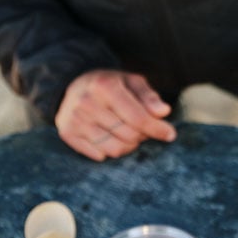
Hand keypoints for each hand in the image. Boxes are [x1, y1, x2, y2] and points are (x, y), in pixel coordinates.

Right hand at [55, 69, 176, 160]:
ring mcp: (75, 119)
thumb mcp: (131, 82)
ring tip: (128, 132)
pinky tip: (110, 136)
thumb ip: (149, 97)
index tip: (170, 134)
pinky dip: (110, 150)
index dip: (157, 129)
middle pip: (129, 135)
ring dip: (128, 145)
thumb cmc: (110, 84)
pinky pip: (99, 155)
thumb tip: (164, 111)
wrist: (73, 84)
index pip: (138, 118)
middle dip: (142, 135)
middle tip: (142, 127)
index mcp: (105, 86)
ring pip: (115, 149)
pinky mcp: (67, 133)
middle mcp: (87, 103)